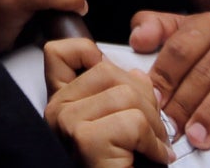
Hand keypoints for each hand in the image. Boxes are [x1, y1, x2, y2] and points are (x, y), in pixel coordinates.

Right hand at [43, 38, 175, 166]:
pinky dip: (155, 144)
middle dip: (144, 100)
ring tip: (154, 148)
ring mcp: (67, 122)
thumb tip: (138, 76)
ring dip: (154, 126)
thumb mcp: (115, 126)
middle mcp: (55, 110)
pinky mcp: (86, 139)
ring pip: (127, 96)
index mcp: (60, 102)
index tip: (117, 82)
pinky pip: (134, 122)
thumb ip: (118, 95)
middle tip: (151, 132)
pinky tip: (154, 159)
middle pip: (109, 71)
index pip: (59, 52)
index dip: (89, 54)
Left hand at [128, 9, 209, 150]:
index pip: (180, 50)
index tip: (153, 103)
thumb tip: (138, 40)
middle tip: (172, 130)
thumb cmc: (209, 46)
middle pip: (205, 72)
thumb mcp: (180, 29)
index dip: (165, 78)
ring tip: (198, 136)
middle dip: (185, 104)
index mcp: (206, 24)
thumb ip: (153, 28)